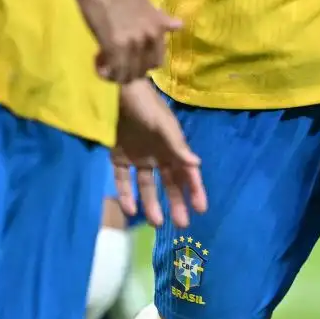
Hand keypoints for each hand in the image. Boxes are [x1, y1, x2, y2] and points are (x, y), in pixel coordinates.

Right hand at [72, 0, 180, 82]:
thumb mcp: (146, 5)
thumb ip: (160, 20)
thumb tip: (179, 25)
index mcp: (158, 28)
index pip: (156, 62)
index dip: (141, 64)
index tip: (128, 57)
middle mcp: (149, 37)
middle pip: (141, 71)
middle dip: (127, 71)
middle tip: (113, 60)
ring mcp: (132, 42)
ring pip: (126, 74)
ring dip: (113, 73)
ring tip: (103, 60)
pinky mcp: (113, 44)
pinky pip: (112, 70)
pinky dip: (103, 71)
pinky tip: (97, 59)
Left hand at [112, 81, 205, 228]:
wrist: (120, 94)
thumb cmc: (146, 108)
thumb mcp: (164, 127)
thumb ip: (178, 147)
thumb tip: (197, 165)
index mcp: (173, 148)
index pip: (187, 173)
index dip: (195, 190)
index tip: (201, 209)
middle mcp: (158, 155)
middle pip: (169, 183)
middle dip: (176, 203)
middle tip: (181, 224)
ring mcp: (139, 157)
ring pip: (147, 186)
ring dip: (152, 203)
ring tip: (155, 223)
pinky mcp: (119, 158)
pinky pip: (123, 180)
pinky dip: (125, 195)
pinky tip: (130, 209)